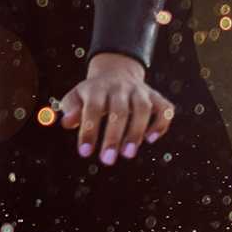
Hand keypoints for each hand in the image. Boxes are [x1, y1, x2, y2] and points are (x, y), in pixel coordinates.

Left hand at [55, 52, 173, 163]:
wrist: (116, 71)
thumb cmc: (92, 93)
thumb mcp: (76, 96)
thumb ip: (71, 109)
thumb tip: (67, 122)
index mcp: (98, 88)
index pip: (93, 108)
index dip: (89, 130)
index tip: (85, 152)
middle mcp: (120, 88)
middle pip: (119, 111)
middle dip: (113, 136)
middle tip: (107, 160)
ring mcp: (140, 91)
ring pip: (143, 109)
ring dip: (136, 132)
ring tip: (127, 154)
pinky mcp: (156, 97)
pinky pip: (164, 108)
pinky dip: (161, 124)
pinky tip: (151, 138)